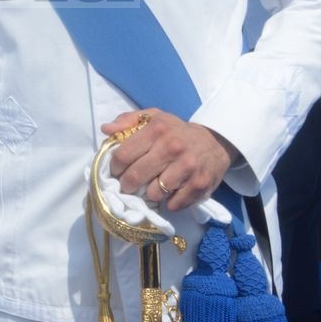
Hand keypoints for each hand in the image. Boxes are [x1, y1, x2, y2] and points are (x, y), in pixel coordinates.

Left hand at [102, 108, 238, 212]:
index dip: (115, 167)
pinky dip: (168, 202)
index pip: (124, 155)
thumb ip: (127, 120)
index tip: (116, 171)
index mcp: (157, 129)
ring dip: (150, 193)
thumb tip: (105, 129)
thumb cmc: (176, 130)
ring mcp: (187, 168)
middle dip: (127, 184)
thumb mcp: (153, 117)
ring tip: (152, 185)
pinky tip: (169, 192)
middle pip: (136, 176)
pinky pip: (174, 204)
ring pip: (154, 193)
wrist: (214, 141)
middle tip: (127, 185)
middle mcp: (172, 148)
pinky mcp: (200, 186)